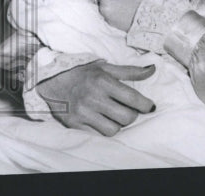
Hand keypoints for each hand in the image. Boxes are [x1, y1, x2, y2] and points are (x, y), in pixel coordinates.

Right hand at [36, 60, 155, 135]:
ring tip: (112, 116)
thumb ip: (130, 71)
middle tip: (127, 110)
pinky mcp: (75, 124)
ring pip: (114, 130)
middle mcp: (93, 97)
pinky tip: (101, 122)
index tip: (150, 107)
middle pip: (126, 118)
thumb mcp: (104, 68)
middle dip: (131, 115)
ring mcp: (83, 112)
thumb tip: (153, 69)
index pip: (132, 98)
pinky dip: (103, 130)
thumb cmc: (82, 74)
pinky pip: (98, 136)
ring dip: (117, 124)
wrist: (51, 81)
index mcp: (102, 81)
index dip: (146, 105)